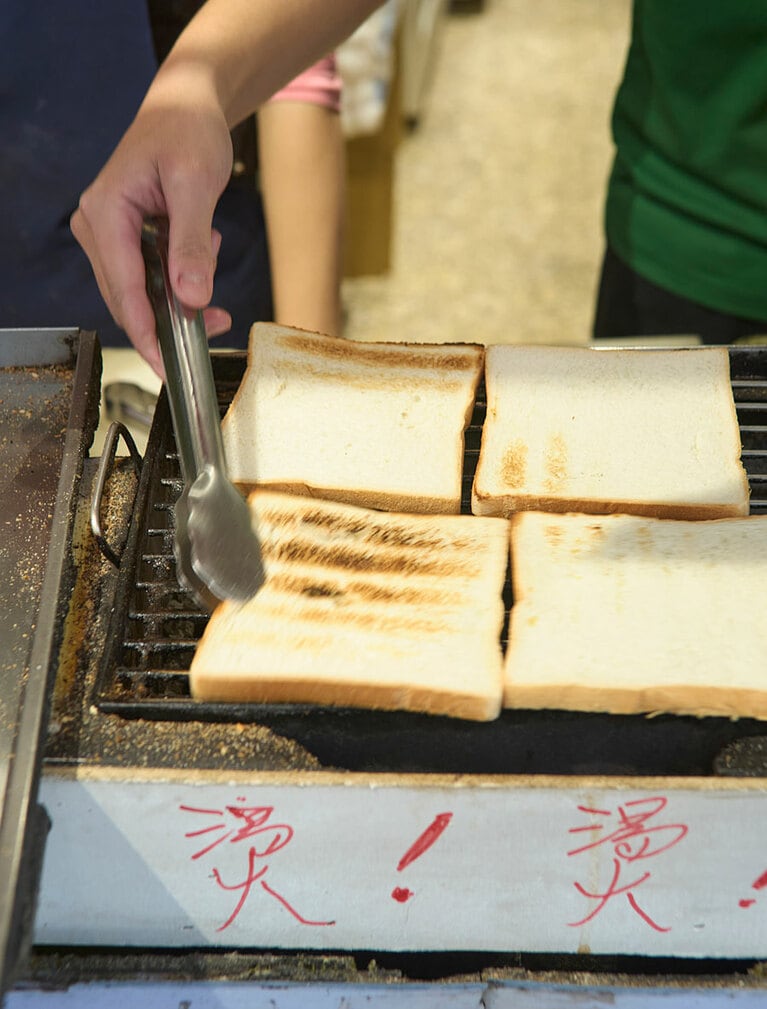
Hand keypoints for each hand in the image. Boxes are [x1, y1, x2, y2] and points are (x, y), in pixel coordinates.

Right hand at [71, 67, 235, 372]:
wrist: (186, 108)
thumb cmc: (188, 133)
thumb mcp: (197, 185)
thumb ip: (191, 244)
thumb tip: (192, 298)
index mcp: (105, 212)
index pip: (124, 290)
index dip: (147, 332)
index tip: (166, 365)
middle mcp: (97, 227)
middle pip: (129, 300)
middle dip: (173, 319)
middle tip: (219, 320)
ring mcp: (108, 235)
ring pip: (141, 294)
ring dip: (181, 296)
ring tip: (212, 250)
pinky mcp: (125, 240)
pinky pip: (149, 279)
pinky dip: (179, 280)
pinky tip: (201, 252)